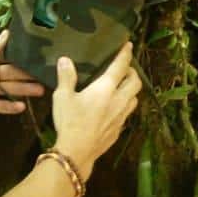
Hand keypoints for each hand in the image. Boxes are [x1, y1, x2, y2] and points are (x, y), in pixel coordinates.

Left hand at [0, 30, 44, 114]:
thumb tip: (8, 33)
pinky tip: (23, 106)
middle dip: (30, 75)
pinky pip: (1, 106)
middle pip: (15, 74)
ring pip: (12, 90)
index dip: (24, 57)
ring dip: (26, 90)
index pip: (10, 58)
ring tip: (42, 90)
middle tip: (49, 74)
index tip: (42, 55)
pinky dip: (11, 108)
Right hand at [51, 42, 141, 179]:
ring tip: (122, 88)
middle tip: (124, 70)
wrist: (78, 151)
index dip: (125, 55)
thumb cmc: (70, 121)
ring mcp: (121, 116)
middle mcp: (119, 100)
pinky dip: (124, 106)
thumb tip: (65, 59)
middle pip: (135, 82)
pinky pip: (127, 113)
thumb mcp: (62, 97)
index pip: (120, 67)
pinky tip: (114, 109)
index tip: (129, 45)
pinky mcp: (119, 129)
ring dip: (131, 90)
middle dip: (132, 73)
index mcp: (105, 88)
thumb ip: (66, 77)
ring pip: (135, 98)